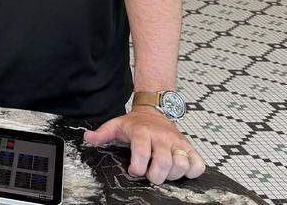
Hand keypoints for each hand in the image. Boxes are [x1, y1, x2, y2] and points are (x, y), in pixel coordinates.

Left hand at [82, 106, 205, 182]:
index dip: (137, 167)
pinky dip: (192, 172)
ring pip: (181, 164)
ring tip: (164, 174)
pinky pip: (198, 163)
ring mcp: (177, 142)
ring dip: (173, 175)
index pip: (142, 152)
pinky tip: (181, 171)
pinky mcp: (188, 146)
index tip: (133, 171)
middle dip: (156, 176)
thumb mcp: (116, 125)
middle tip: (151, 177)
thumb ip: (102, 134)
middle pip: (164, 162)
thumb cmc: (135, 123)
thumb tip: (88, 138)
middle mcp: (161, 137)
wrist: (154, 110)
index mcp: (142, 132)